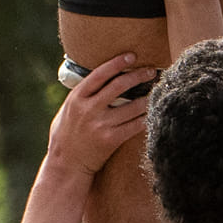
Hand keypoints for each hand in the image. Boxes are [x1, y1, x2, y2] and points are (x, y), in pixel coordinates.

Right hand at [46, 54, 152, 176]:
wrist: (66, 166)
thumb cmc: (65, 136)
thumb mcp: (66, 111)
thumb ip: (80, 95)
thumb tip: (96, 77)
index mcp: (77, 98)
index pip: (100, 74)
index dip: (117, 62)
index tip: (131, 56)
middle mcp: (89, 109)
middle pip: (119, 85)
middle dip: (138, 75)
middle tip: (151, 71)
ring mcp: (100, 125)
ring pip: (132, 106)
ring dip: (147, 97)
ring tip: (157, 90)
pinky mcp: (110, 140)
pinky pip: (134, 125)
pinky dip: (145, 118)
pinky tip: (153, 112)